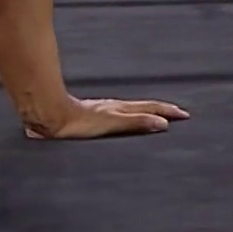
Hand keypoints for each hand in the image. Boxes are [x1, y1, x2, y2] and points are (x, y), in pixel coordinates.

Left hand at [25, 96, 190, 139]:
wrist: (48, 114)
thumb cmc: (76, 122)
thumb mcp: (111, 124)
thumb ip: (136, 123)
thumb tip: (162, 124)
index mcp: (121, 109)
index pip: (150, 109)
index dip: (168, 112)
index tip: (184, 115)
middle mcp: (113, 107)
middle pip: (143, 106)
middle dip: (161, 110)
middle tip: (176, 113)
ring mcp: (102, 110)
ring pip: (130, 109)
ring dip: (146, 111)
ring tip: (154, 115)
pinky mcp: (90, 115)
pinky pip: (117, 114)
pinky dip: (128, 115)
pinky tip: (120, 119)